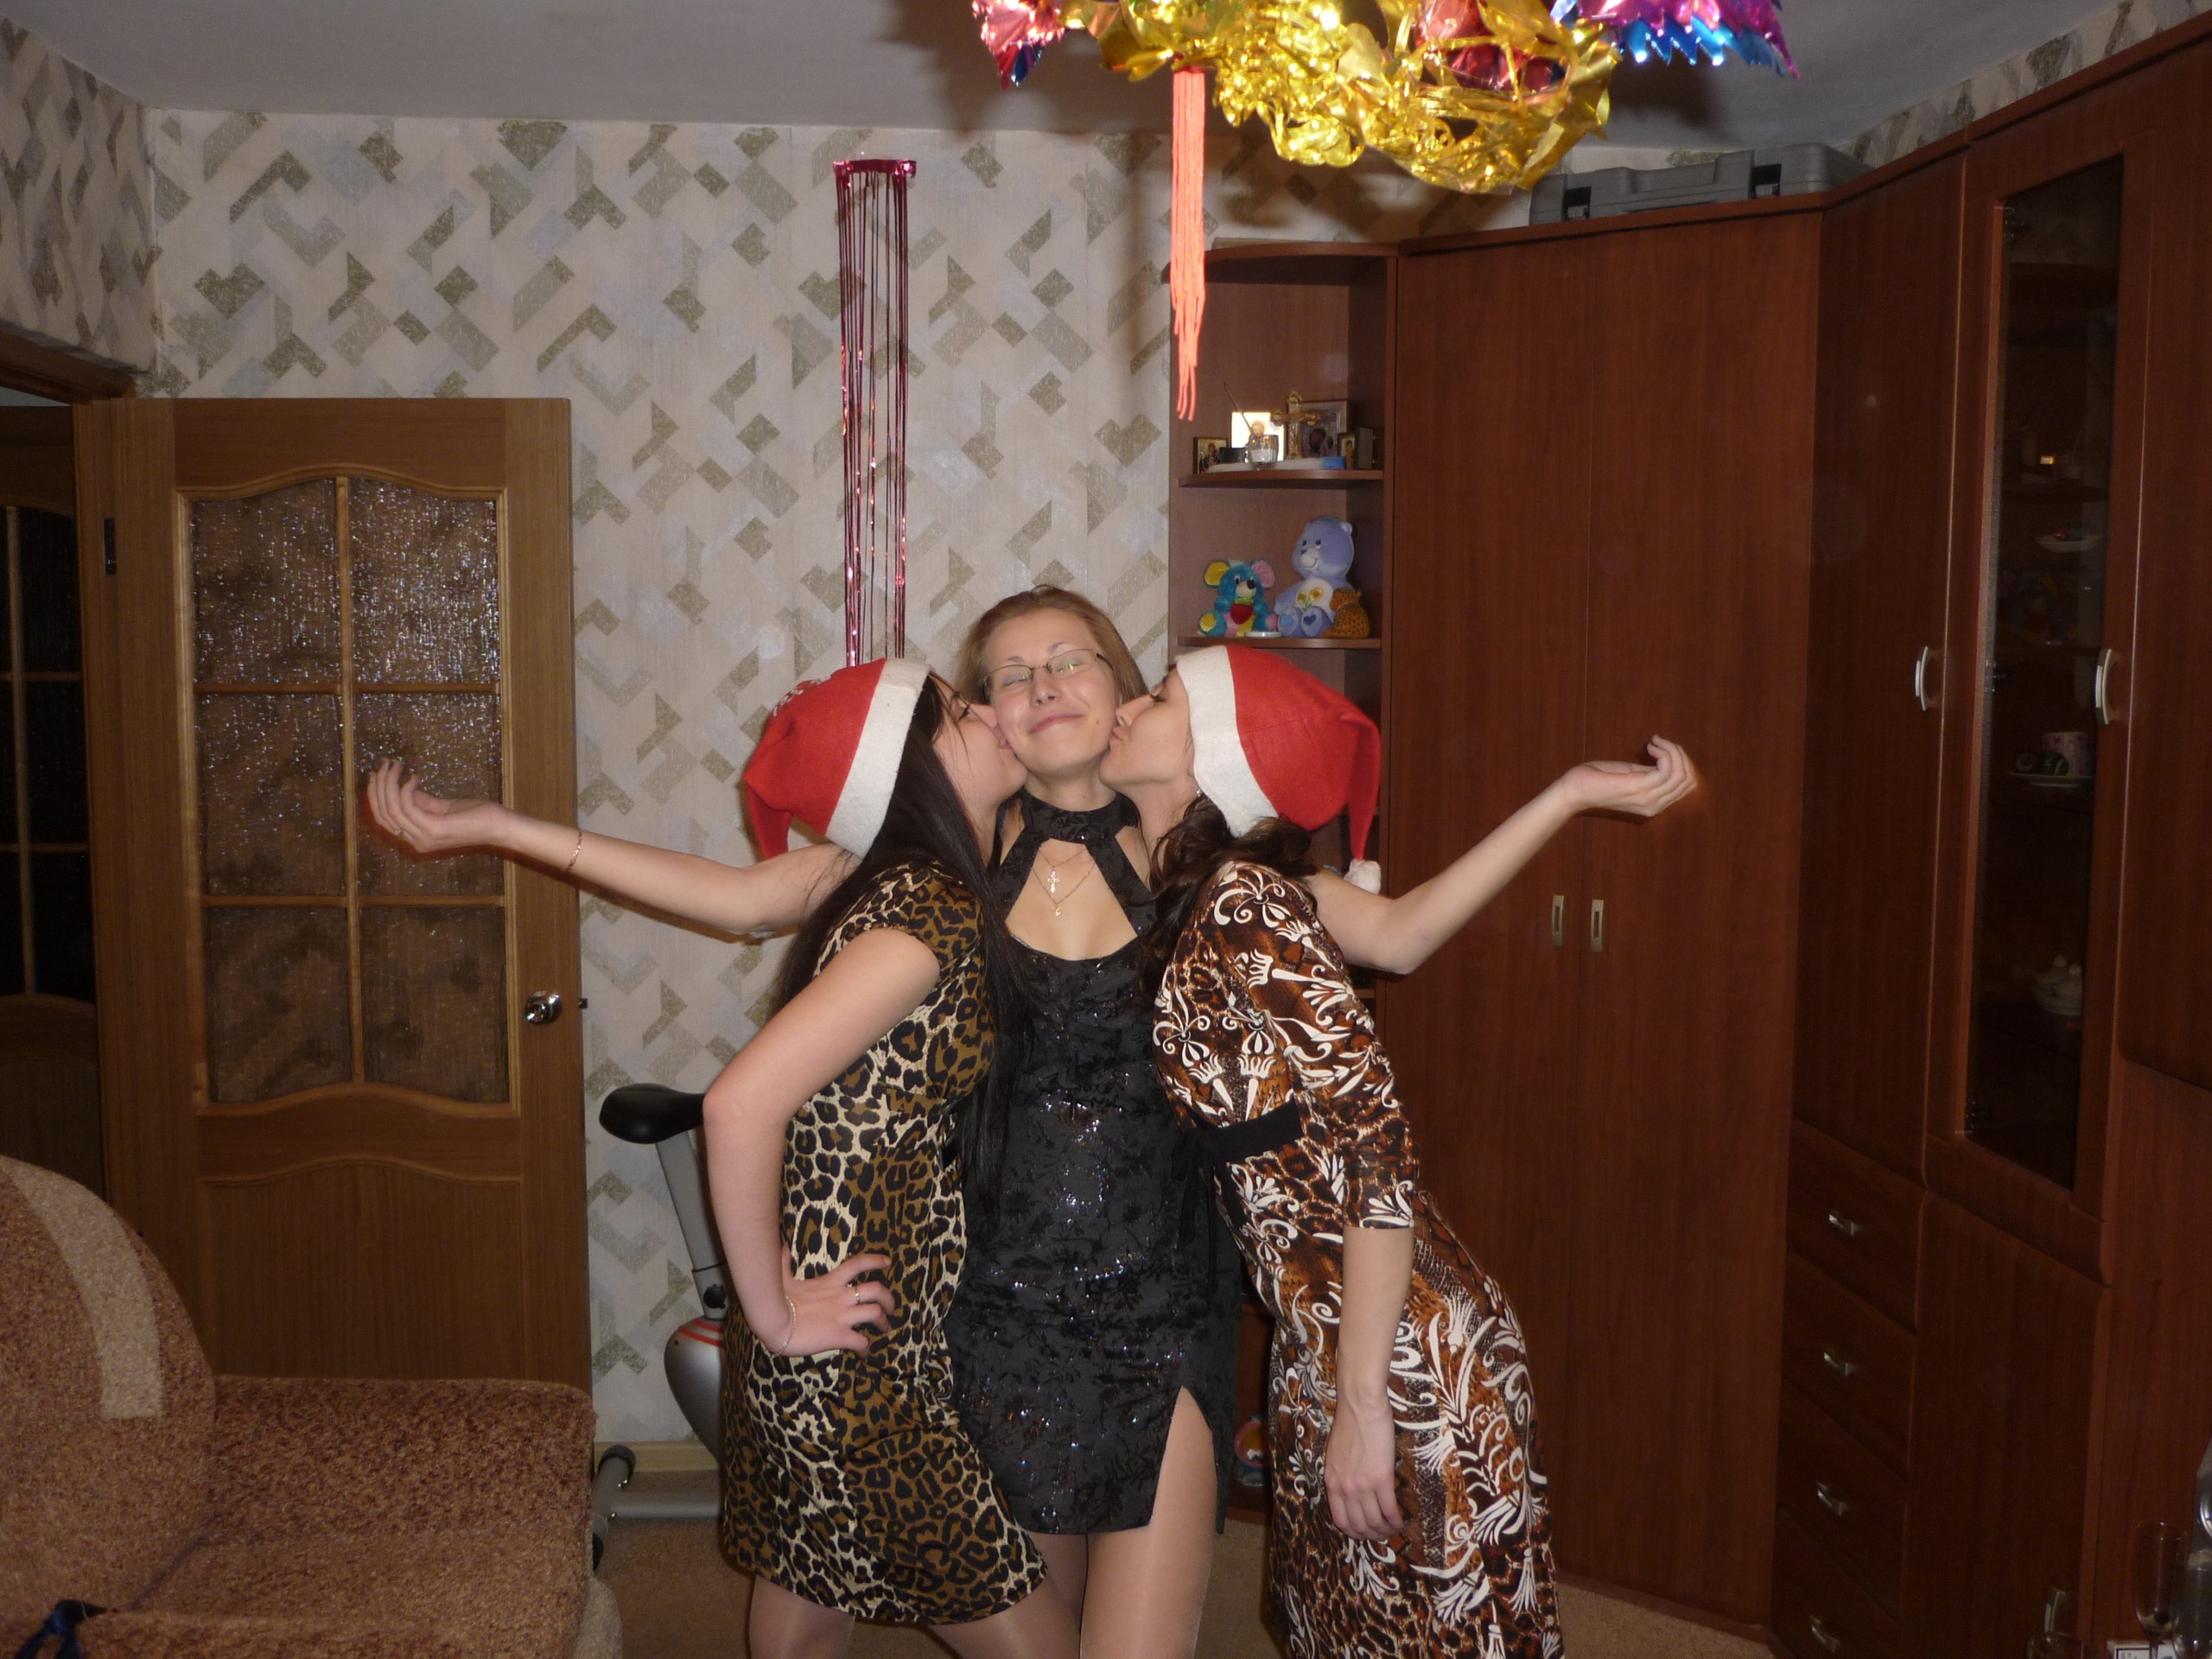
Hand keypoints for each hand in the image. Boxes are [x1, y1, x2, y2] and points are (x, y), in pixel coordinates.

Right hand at [365, 758, 507, 854]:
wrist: (498, 826)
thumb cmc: (474, 816)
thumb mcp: (442, 807)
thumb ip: (421, 801)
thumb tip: (401, 786)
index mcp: (416, 838)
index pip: (384, 820)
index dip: (375, 796)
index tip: (375, 774)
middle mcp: (416, 841)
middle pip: (383, 814)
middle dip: (379, 787)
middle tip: (383, 765)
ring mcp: (423, 838)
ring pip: (392, 809)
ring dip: (390, 783)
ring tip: (395, 765)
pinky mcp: (433, 829)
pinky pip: (408, 807)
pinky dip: (406, 789)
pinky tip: (414, 776)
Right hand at [767, 1247, 895, 1357]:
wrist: (774, 1322)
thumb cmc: (778, 1300)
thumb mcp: (783, 1278)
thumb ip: (784, 1263)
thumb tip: (781, 1248)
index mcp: (831, 1282)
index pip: (858, 1264)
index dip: (875, 1260)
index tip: (887, 1262)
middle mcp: (842, 1297)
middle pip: (876, 1290)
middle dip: (889, 1298)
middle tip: (891, 1307)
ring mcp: (843, 1316)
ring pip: (875, 1314)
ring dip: (883, 1322)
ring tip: (885, 1328)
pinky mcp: (840, 1336)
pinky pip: (861, 1342)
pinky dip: (866, 1348)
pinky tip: (864, 1352)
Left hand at [1324, 1391, 1403, 1539]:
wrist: (1360, 1406)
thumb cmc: (1349, 1424)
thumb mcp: (1336, 1455)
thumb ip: (1342, 1475)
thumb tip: (1352, 1490)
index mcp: (1332, 1482)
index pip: (1341, 1520)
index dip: (1355, 1532)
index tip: (1365, 1531)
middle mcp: (1345, 1488)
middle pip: (1359, 1526)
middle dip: (1372, 1535)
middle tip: (1383, 1533)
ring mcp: (1362, 1485)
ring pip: (1375, 1522)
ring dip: (1386, 1530)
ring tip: (1394, 1528)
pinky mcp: (1381, 1478)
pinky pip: (1389, 1510)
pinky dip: (1396, 1520)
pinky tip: (1401, 1521)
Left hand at [1560, 736, 1698, 818]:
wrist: (1574, 791)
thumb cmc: (1597, 780)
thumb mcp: (1630, 775)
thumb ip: (1650, 773)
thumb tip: (1668, 760)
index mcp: (1655, 804)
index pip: (1687, 785)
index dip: (1682, 761)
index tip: (1662, 748)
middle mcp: (1655, 806)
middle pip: (1689, 780)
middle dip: (1680, 755)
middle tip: (1660, 742)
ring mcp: (1648, 799)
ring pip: (1682, 774)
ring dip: (1672, 751)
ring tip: (1655, 742)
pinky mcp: (1639, 788)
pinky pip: (1667, 770)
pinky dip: (1664, 752)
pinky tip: (1651, 745)